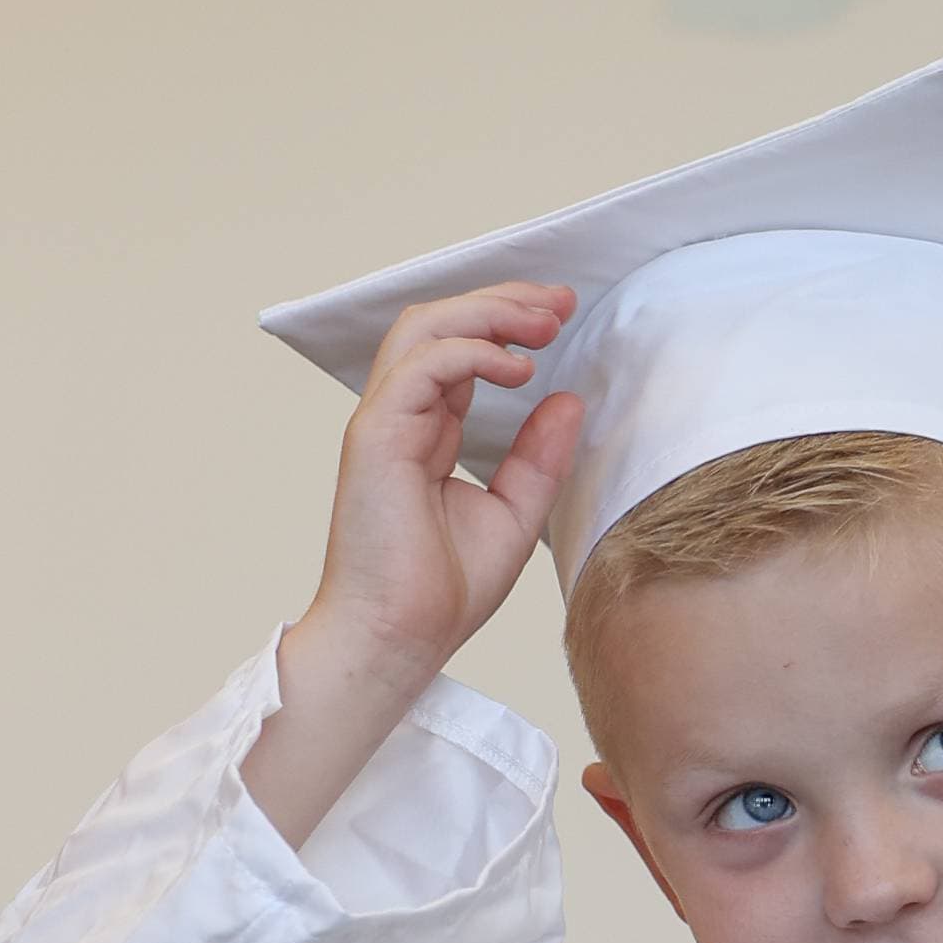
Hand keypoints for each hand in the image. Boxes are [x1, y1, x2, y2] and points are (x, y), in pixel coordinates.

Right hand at [242, 285, 582, 852]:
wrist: (398, 641)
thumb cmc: (440, 592)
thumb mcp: (514, 513)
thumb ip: (539, 457)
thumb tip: (567, 399)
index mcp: (426, 431)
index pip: (460, 350)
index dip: (507, 322)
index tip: (561, 315)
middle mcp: (400, 418)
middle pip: (439, 324)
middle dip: (502, 302)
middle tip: (560, 301)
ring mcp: (383, 423)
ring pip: (423, 330)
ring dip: (486, 313)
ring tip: (541, 322)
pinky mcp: (374, 437)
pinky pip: (419, 367)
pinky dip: (470, 354)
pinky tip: (515, 369)